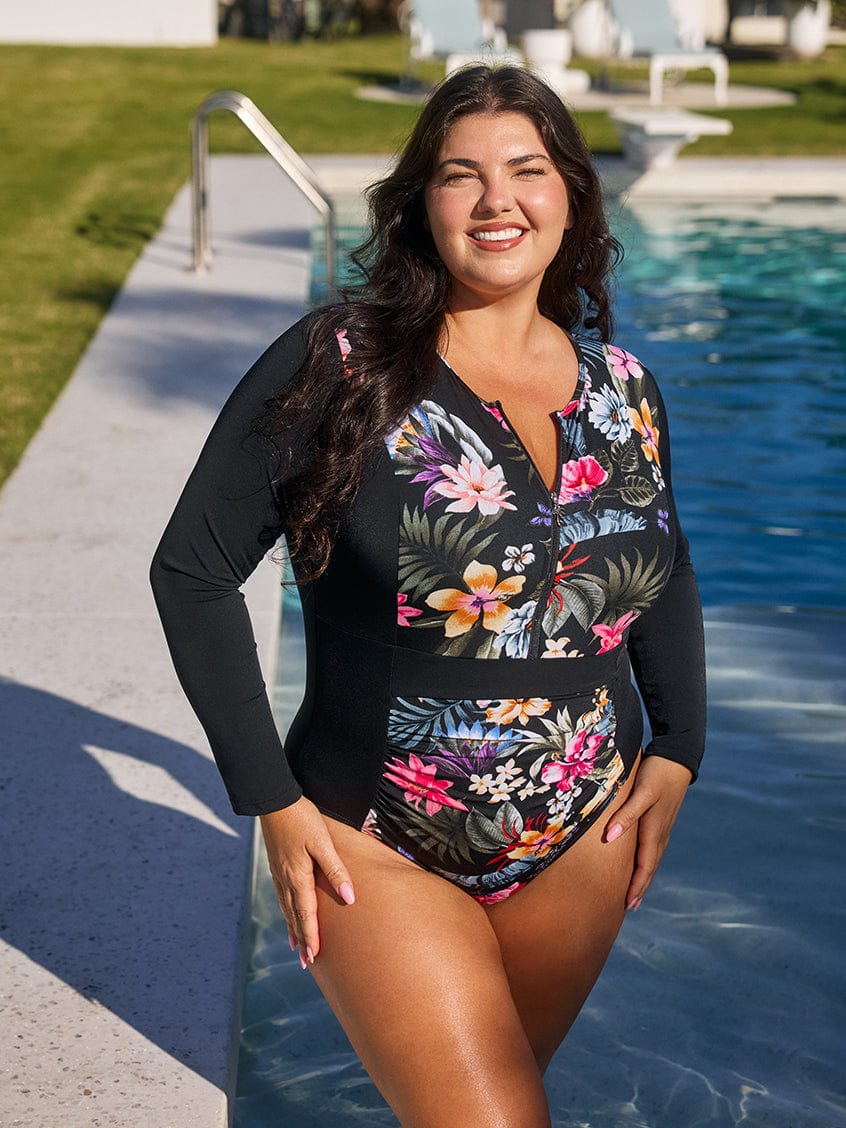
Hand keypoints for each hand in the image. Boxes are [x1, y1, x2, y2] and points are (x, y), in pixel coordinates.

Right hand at [259, 796, 354, 967]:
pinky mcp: (277, 865)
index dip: (311, 937)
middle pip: (294, 916)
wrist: (275, 801)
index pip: (306, 914)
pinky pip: (281, 896)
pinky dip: (286, 911)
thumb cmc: (302, 819)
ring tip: (296, 947)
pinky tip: (287, 913)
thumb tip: (349, 897)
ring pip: (286, 908)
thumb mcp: (322, 843)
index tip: (314, 958)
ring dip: (293, 928)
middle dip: (301, 940)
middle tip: (306, 963)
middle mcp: (285, 880)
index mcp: (298, 877)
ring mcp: (278, 873)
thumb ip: (336, 870)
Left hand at [605, 755, 691, 910]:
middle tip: (629, 906)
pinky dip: (646, 860)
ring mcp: (662, 825)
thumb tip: (610, 838)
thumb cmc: (658, 773)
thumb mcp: (642, 792)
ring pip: (652, 857)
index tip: (627, 904)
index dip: (636, 885)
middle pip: (649, 866)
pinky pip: (653, 847)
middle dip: (640, 886)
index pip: (645, 866)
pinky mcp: (661, 818)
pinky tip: (642, 860)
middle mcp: (660, 832)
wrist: (678, 757)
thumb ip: (627, 814)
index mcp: (654, 830)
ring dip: (644, 875)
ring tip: (635, 890)